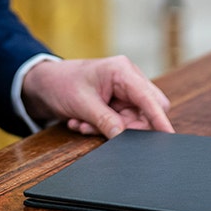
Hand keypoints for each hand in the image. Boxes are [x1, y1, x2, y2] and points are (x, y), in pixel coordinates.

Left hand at [21, 56, 173, 138]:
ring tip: (83, 124)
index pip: (149, 98)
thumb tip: (124, 139)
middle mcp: (128, 78)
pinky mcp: (118, 101)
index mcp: (122, 71)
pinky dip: (105, 127)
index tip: (167, 135)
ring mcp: (124, 90)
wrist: (43, 82)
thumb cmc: (61, 83)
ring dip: (111, 128)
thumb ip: (106, 121)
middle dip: (127, 127)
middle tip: (100, 130)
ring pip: (133, 119)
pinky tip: (84, 122)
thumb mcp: (82, 104)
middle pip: (148, 110)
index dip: (159, 119)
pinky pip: (122, 121)